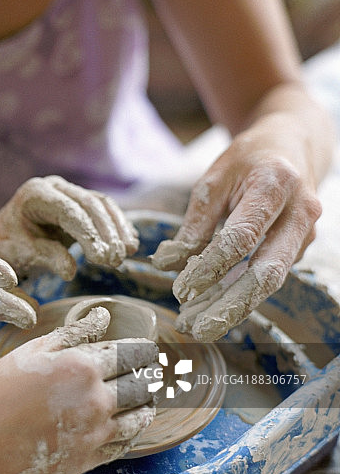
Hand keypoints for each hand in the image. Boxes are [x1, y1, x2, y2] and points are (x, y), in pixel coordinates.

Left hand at [0, 176, 138, 282]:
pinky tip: (129, 243)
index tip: (103, 258)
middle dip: (107, 233)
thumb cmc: (7, 247)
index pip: (69, 211)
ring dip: (117, 229)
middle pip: (89, 205)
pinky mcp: (79, 202)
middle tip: (117, 260)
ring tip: (128, 253)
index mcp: (35, 194)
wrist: (2, 240)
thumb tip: (70, 270)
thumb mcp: (20, 253)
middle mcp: (54, 186)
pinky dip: (118, 226)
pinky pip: (104, 210)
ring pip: (101, 205)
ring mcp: (68, 191)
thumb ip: (45, 257)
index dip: (89, 234)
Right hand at [0, 313, 157, 473]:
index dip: (145, 351)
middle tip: (152, 371)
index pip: (131, 356)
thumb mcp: (37, 348)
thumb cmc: (4, 385)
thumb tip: (104, 316)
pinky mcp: (90, 457)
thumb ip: (75, 332)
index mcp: (83, 367)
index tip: (151, 350)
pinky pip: (125, 443)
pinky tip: (130, 423)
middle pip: (141, 385)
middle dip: (149, 376)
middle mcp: (96, 399)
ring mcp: (95, 432)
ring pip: (140, 417)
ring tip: (147, 397)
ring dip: (148, 404)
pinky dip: (133, 431)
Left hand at [150, 142, 321, 340]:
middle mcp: (300, 213)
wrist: (292, 145)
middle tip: (197, 329)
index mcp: (275, 186)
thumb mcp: (214, 180)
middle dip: (231, 305)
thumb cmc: (247, 161)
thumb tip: (166, 263)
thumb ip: (194, 223)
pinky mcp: (300, 247)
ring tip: (197, 326)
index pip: (241, 237)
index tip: (182, 290)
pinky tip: (211, 309)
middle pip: (267, 271)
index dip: (210, 267)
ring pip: (270, 281)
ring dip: (234, 307)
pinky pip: (269, 276)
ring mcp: (306, 233)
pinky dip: (240, 294)